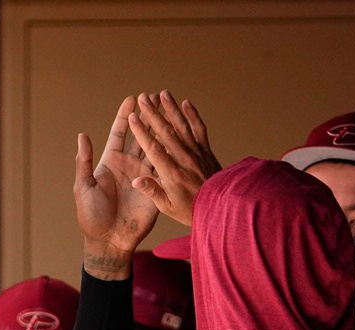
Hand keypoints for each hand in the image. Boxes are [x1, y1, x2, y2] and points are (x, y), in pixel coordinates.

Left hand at [75, 96, 159, 278]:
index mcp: (111, 162)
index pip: (119, 134)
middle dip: (147, 116)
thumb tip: (82, 135)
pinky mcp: (157, 187)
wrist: (109, 241)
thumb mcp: (84, 187)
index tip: (132, 99)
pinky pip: (166, 167)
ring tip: (170, 111)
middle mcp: (129, 165)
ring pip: (156, 147)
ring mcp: (144, 175)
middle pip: (140, 135)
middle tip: (155, 97)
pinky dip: (173, 153)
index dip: (125, 117)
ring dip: (162, 130)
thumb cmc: (91, 216)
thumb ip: (84, 162)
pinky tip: (181, 138)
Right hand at [128, 90, 220, 227]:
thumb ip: (152, 191)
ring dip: (171, 109)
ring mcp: (197, 153)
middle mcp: (184, 159)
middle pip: (166, 132)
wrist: (222, 208)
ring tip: (162, 93)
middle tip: (143, 98)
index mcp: (171, 174)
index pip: (153, 148)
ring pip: (182, 126)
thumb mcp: (168, 207)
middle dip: (153, 114)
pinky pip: (199, 130)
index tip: (132, 117)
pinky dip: (193, 115)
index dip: (142, 132)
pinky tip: (186, 103)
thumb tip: (135, 180)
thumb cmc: (191, 210)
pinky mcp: (207, 151)